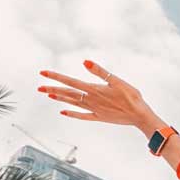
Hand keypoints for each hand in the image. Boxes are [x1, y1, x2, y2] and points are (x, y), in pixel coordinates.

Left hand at [38, 60, 159, 135]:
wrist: (140, 116)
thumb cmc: (132, 97)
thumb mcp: (117, 81)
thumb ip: (100, 71)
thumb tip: (85, 61)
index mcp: (94, 89)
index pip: (70, 81)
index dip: (56, 76)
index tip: (43, 73)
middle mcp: (91, 100)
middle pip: (68, 93)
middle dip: (53, 88)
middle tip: (39, 87)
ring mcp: (94, 110)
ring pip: (72, 103)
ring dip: (60, 98)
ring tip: (49, 95)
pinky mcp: (99, 117)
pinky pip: (82, 115)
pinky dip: (72, 113)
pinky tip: (63, 112)